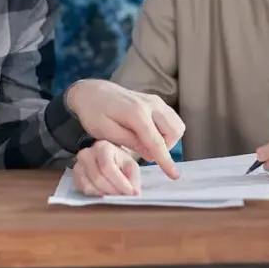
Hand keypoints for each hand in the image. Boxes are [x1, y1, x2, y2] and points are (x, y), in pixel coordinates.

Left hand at [66, 80, 183, 178]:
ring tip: (146, 143)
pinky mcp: (156, 101)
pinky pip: (171, 119)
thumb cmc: (94, 113)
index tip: (174, 175)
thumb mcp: (105, 132)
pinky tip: (148, 134)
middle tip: (146, 152)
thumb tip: (151, 155)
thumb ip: (130, 142)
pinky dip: (165, 130)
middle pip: (174, 131)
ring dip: (167, 139)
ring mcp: (155, 100)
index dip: (165, 160)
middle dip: (166, 147)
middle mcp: (150, 104)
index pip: (156, 141)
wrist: (92, 91)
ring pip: (176, 124)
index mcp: (136, 113)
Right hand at [73, 141, 140, 195]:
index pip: (108, 167)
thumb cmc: (118, 160)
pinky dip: (96, 195)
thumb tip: (135, 193)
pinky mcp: (74, 175)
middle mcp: (86, 153)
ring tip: (115, 194)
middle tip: (123, 196)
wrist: (105, 156)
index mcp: (103, 147)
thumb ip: (133, 178)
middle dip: (113, 191)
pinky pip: (83, 190)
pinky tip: (104, 192)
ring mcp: (78, 164)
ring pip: (89, 186)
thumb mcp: (130, 165)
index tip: (131, 193)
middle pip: (98, 178)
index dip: (120, 183)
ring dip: (104, 194)